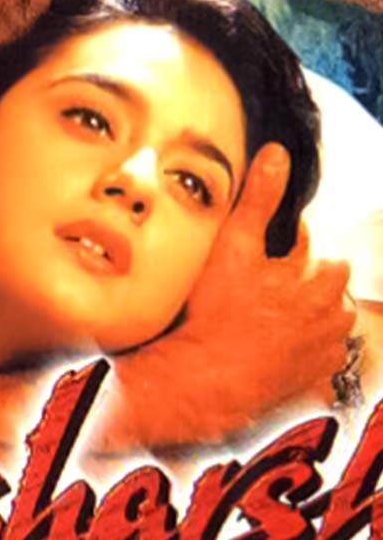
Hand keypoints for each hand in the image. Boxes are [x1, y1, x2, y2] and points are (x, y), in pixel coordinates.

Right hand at [97, 143, 352, 451]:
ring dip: (297, 314)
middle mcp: (335, 317)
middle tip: (252, 284)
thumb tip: (277, 153)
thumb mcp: (234, 244)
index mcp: (324, 278)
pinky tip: (263, 346)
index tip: (253, 254)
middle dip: (293, 279)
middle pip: (319, 283)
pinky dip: (295, 351)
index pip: (307, 244)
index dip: (276, 244)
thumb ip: (260, 197)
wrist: (203, 383)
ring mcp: (326, 354)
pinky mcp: (313, 385)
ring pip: (318, 320)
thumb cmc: (218, 313)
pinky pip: (312, 358)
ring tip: (257, 316)